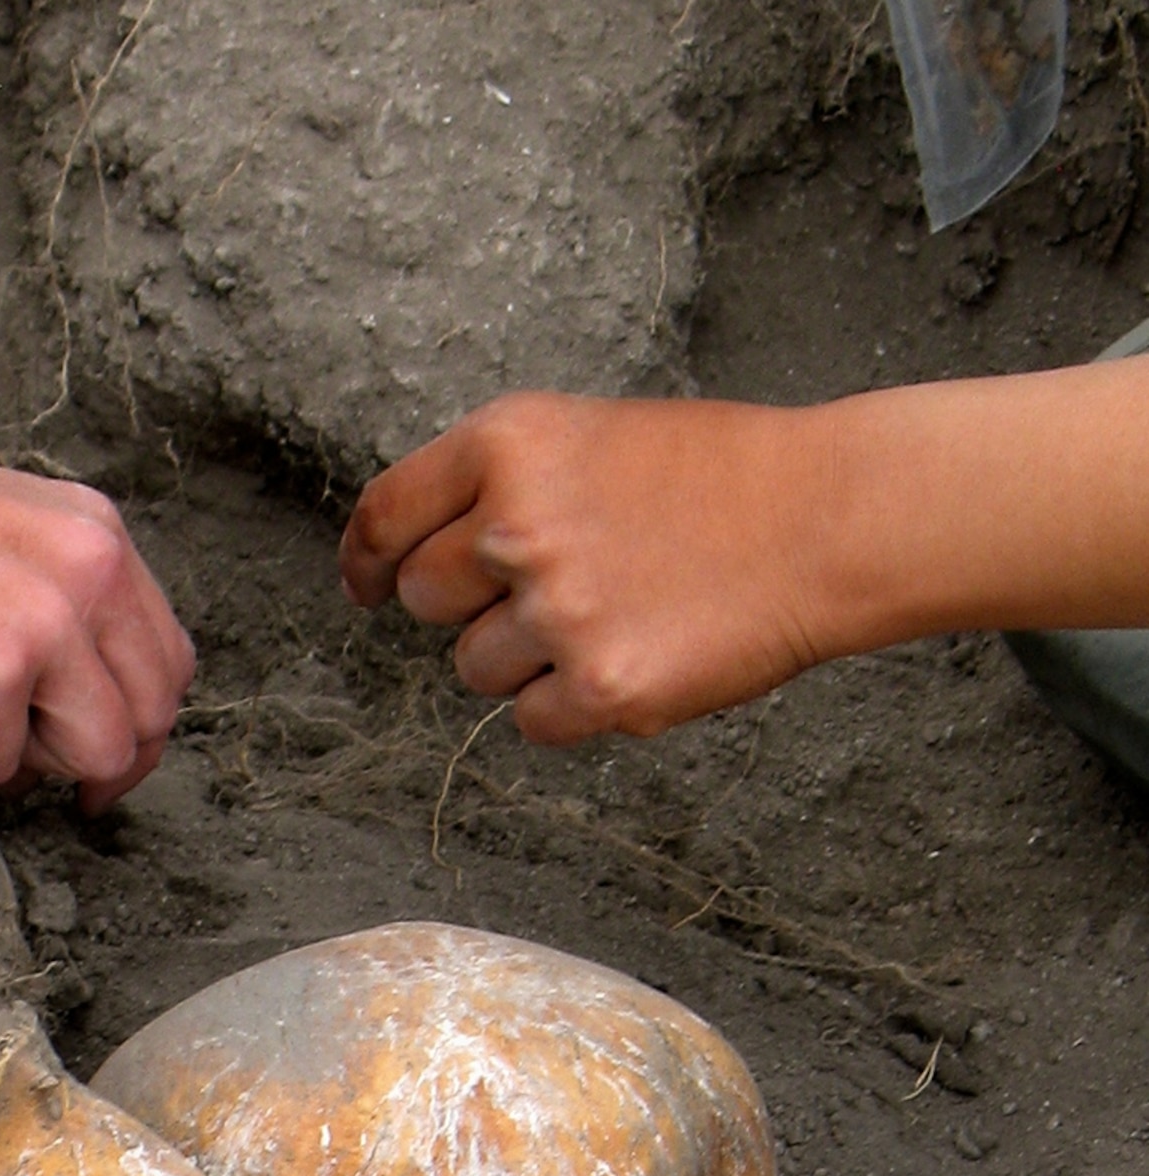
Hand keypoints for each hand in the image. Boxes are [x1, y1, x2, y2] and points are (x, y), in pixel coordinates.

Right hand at [0, 433, 192, 811]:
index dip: (139, 721)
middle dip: (102, 764)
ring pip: (97, 754)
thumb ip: (49, 601)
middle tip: (40, 779)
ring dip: (20, 759)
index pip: (166, 655)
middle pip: (153, 714)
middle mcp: (94, 571)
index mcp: (97, 534)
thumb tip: (59, 700)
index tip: (98, 758)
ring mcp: (53, 623)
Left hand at [339, 392, 836, 743]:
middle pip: (424, 600)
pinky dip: (571, 705)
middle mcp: (517, 526)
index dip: (365, 560)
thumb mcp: (589, 437)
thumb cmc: (715, 477)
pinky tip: (637, 653)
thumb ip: (498, 486)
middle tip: (559, 581)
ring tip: (615, 610)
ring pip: (475, 669)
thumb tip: (411, 557)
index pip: (385, 515)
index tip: (364, 584)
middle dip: (472, 603)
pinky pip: (531, 722)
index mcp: (508, 444)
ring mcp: (556, 613)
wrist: (826, 519)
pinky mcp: (598, 690)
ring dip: (527, 657)